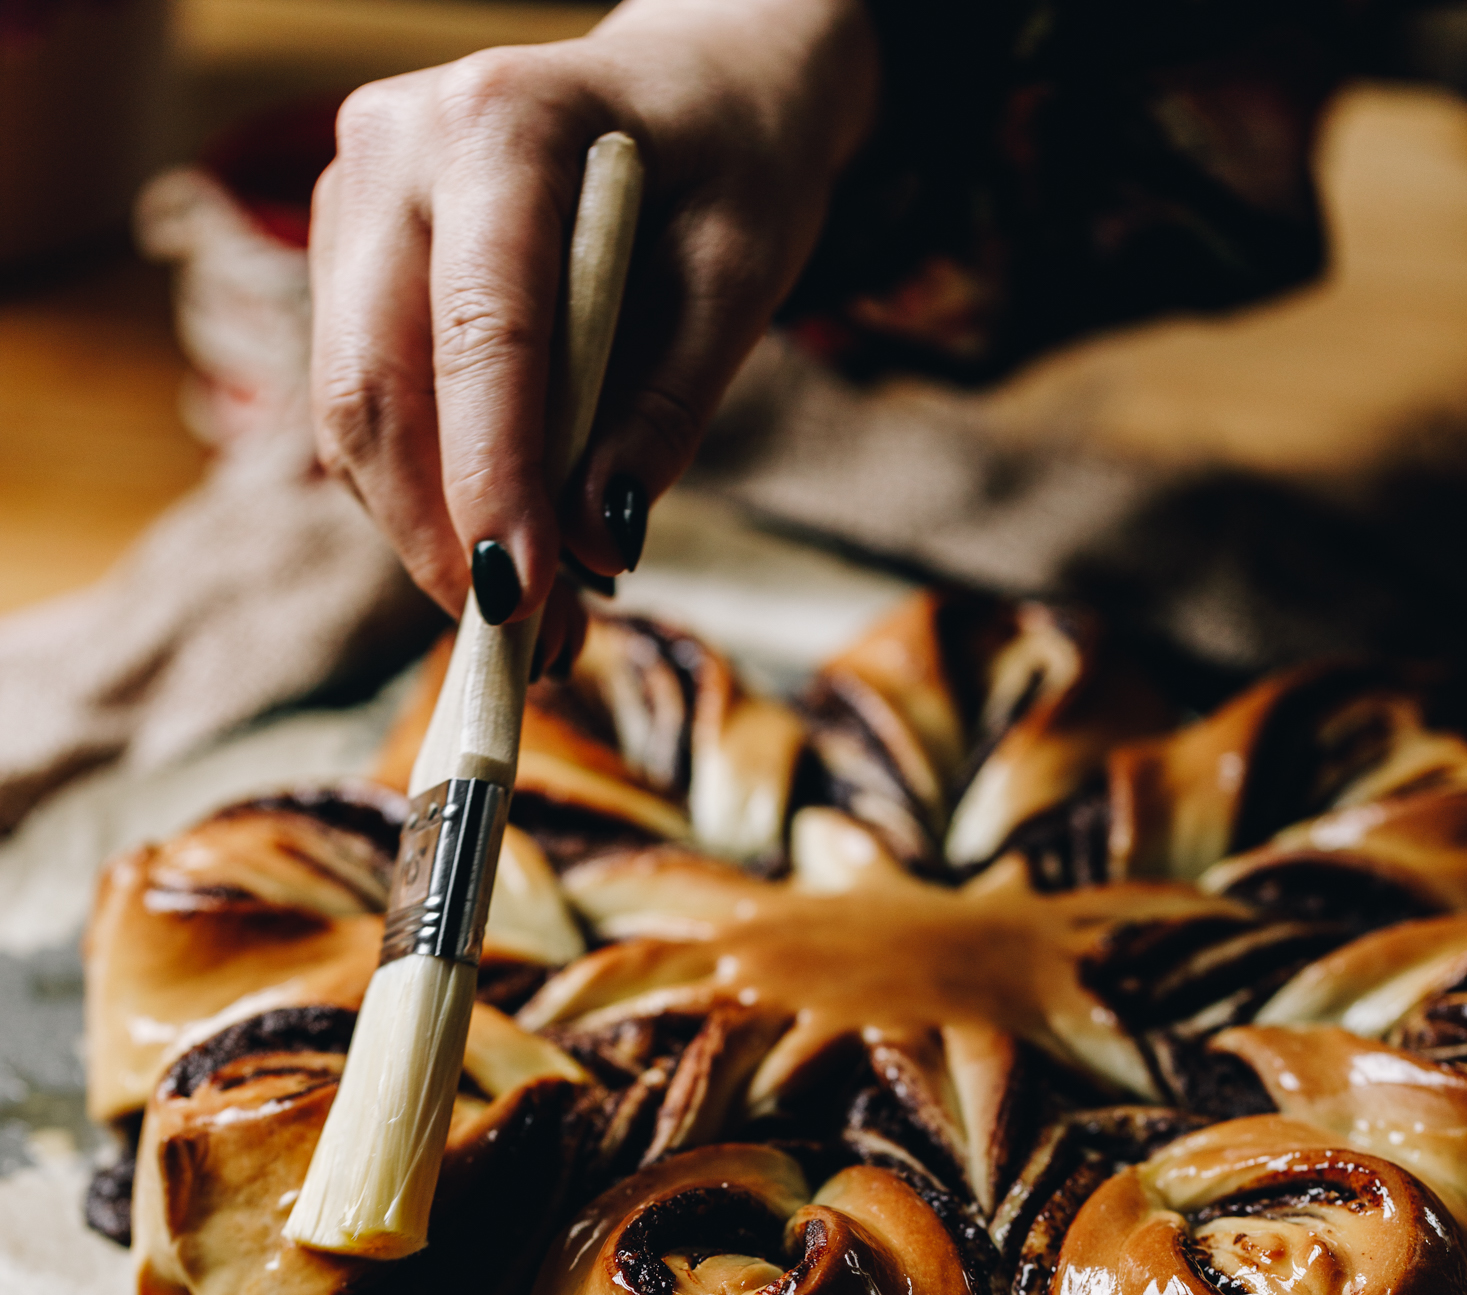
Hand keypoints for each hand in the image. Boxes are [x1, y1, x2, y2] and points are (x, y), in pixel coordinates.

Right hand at [308, 0, 879, 644]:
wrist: (695, 84)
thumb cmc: (732, 165)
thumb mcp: (739, 279)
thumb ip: (662, 408)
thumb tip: (591, 544)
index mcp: (501, 122)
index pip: (478, 334)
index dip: (491, 481)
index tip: (521, 601)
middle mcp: (393, 147)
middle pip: (374, 387)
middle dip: (443, 538)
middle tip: (533, 643)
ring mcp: (350, 199)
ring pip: (351, 415)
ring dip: (431, 535)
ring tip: (539, 614)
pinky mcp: (345, 256)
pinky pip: (364, 411)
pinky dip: (425, 497)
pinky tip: (503, 544)